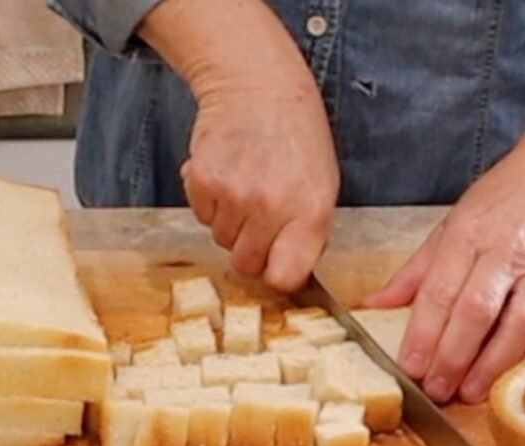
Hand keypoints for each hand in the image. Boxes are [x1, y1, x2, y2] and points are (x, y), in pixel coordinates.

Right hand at [137, 0, 340, 291]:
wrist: (258, 88)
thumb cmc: (297, 138)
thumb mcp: (323, 187)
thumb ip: (308, 234)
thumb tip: (288, 274)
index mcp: (311, 213)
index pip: (285, 277)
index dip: (277, 275)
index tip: (277, 264)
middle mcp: (271, 207)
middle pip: (246, 265)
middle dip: (251, 248)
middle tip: (260, 216)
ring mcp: (233, 195)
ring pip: (221, 240)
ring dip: (231, 222)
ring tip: (247, 184)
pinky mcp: (201, 181)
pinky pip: (201, 216)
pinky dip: (211, 203)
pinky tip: (228, 173)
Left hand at [365, 144, 524, 403]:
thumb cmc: (504, 199)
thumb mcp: (450, 225)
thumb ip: (415, 271)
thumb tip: (375, 305)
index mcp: (466, 236)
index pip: (439, 291)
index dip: (423, 334)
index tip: (408, 366)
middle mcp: (503, 254)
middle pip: (475, 311)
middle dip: (452, 356)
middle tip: (435, 389)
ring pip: (517, 324)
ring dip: (492, 364)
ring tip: (470, 393)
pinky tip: (511, 380)